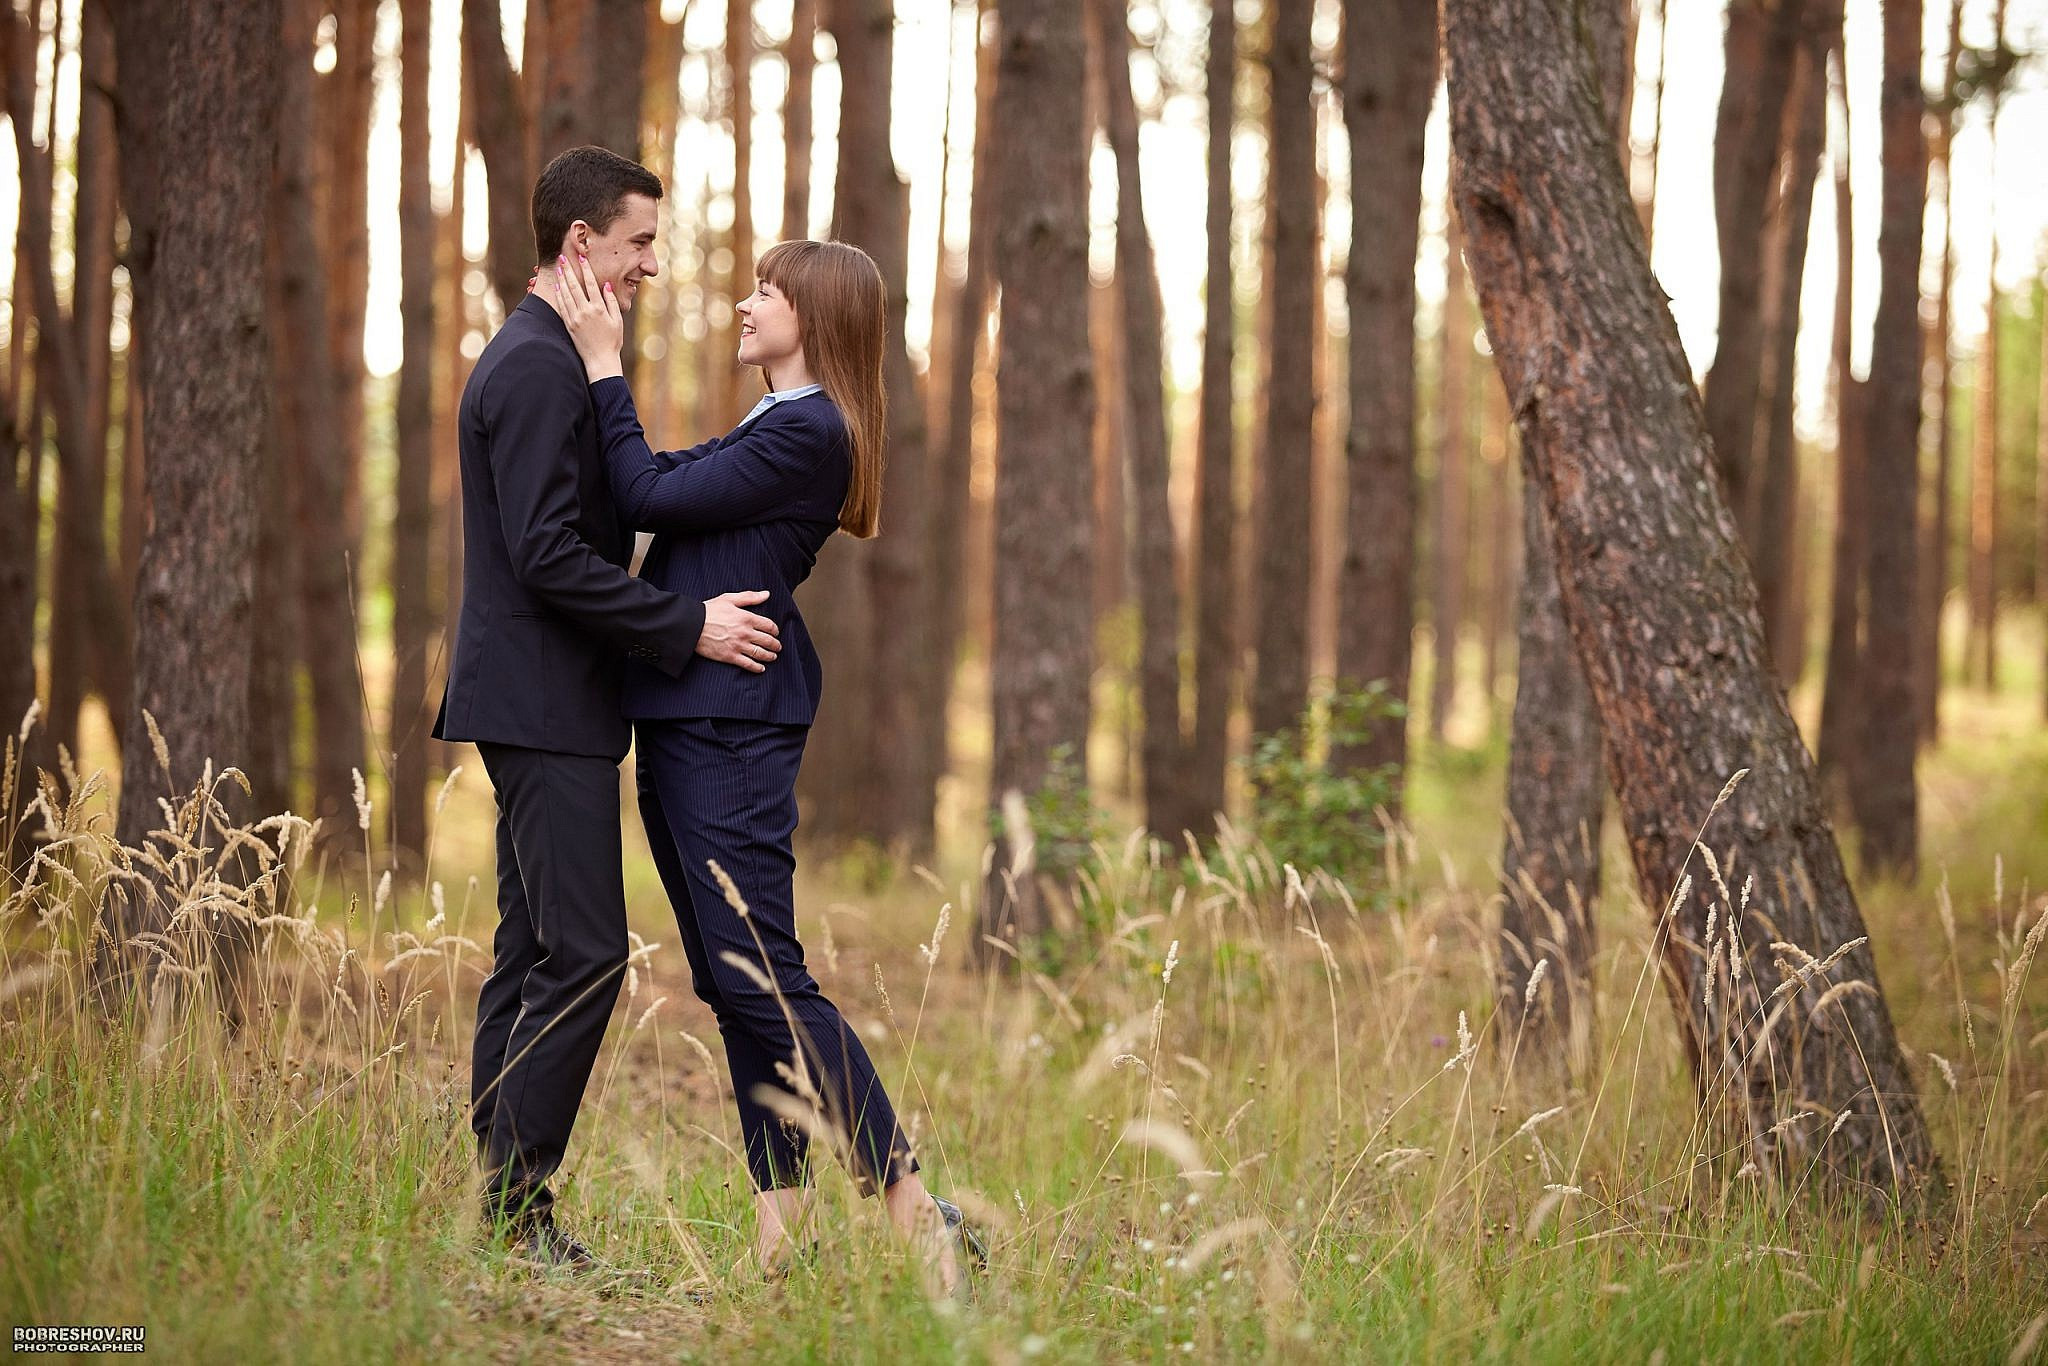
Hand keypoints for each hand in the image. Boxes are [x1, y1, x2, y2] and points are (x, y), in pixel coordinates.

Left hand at [553, 253, 624, 381]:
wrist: (600, 361)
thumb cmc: (612, 341)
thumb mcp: (617, 321)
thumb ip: (611, 302)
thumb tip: (605, 285)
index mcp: (599, 309)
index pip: (591, 283)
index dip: (586, 269)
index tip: (582, 257)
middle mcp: (585, 312)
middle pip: (574, 286)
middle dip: (568, 270)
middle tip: (563, 258)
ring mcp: (575, 318)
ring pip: (566, 294)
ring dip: (561, 280)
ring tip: (559, 269)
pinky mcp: (569, 325)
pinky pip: (562, 307)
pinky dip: (559, 295)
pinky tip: (557, 287)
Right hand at [698, 590, 781, 672]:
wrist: (691, 626)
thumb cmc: (709, 610)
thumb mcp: (729, 599)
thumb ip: (750, 597)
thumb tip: (766, 594)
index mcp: (746, 618)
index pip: (769, 625)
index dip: (775, 630)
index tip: (775, 632)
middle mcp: (745, 633)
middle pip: (768, 641)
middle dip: (775, 645)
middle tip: (778, 647)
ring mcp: (738, 646)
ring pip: (761, 654)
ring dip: (770, 656)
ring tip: (773, 657)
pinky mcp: (730, 656)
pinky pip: (748, 664)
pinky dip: (757, 668)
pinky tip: (761, 668)